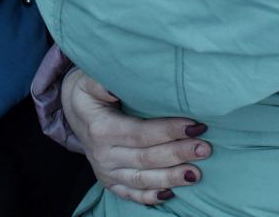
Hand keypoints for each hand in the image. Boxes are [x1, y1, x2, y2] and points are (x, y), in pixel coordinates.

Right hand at [61, 68, 211, 204]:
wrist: (73, 111)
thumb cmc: (89, 92)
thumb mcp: (89, 81)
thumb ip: (102, 83)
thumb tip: (117, 86)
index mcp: (102, 129)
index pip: (141, 133)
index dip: (169, 130)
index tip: (195, 125)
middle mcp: (103, 154)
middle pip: (146, 157)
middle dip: (178, 154)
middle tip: (205, 148)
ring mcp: (106, 171)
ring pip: (141, 179)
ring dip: (170, 178)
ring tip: (196, 173)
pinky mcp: (110, 181)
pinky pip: (130, 193)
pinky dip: (150, 196)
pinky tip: (171, 194)